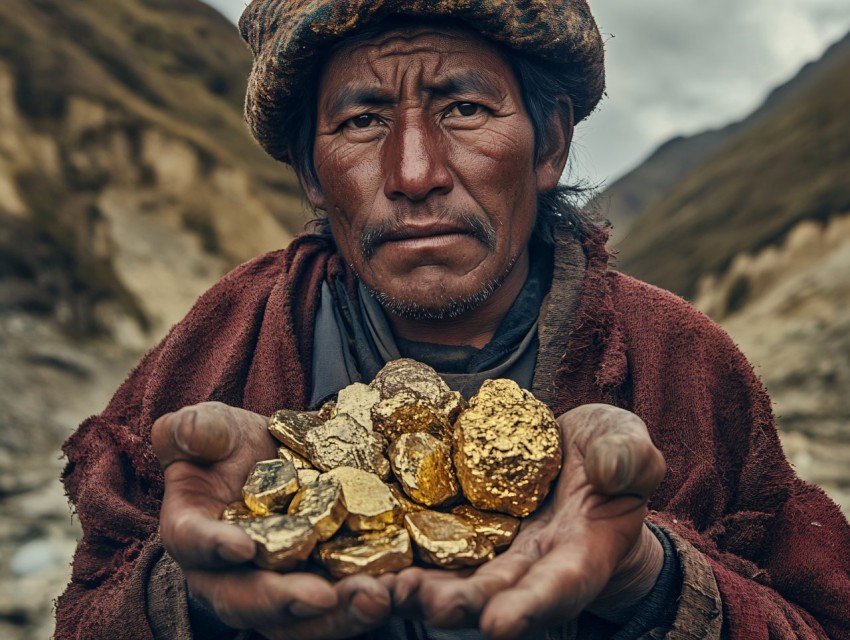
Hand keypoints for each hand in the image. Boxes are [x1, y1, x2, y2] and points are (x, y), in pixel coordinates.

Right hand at [151, 402, 392, 638]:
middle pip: (253, 601)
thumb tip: (189, 434)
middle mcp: (232, 574)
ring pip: (305, 620)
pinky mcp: (327, 584)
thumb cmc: (229, 446)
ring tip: (378, 597)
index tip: (241, 547)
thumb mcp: (209, 426)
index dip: (213, 547)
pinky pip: (348, 601)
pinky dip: (377, 598)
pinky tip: (405, 586)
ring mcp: (282, 586)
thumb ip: (193, 427)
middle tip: (324, 596)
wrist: (272, 456)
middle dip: (289, 602)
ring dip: (342, 615)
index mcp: (195, 532)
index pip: (195, 543)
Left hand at [391, 403, 666, 638]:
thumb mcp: (628, 444)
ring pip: (456, 575)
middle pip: (497, 593)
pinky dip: (405, 552)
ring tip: (386, 589)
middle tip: (428, 607)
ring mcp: (495, 546)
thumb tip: (607, 471)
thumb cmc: (608, 452)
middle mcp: (532, 560)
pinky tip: (371, 558)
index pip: (561, 585)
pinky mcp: (464, 526)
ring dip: (422, 587)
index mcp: (582, 550)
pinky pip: (432, 543)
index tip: (499, 624)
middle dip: (463, 604)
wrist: (573, 450)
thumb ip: (629, 457)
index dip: (532, 607)